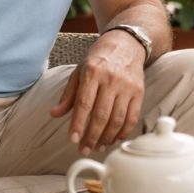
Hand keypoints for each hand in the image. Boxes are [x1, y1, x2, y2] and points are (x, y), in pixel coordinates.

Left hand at [50, 32, 145, 152]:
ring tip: (98, 147)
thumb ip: (68, 94)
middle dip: (92, 136)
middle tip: (84, 149)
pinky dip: (124, 131)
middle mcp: (111, 79)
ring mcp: (127, 86)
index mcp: (92, 73)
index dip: (78, 124)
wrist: (126, 43)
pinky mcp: (139, 91)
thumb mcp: (79, 71)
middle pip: (101, 115)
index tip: (73, 140)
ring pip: (117, 119)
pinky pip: (132, 117)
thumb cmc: (99, 58)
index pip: (84, 104)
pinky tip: (115, 139)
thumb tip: (55, 114)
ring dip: (107, 137)